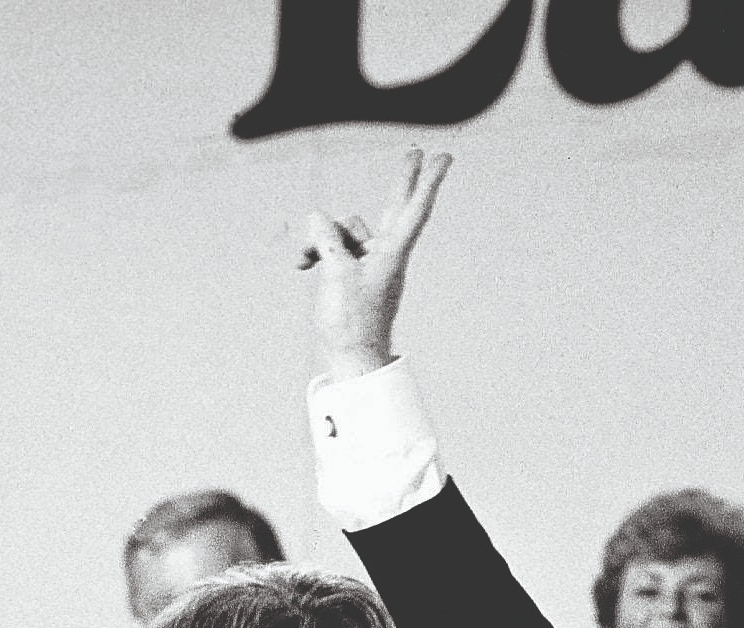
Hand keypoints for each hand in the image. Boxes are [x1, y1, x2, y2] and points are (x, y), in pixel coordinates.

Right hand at [301, 148, 452, 381]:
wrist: (351, 360)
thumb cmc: (350, 322)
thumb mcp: (336, 273)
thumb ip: (328, 238)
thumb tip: (318, 219)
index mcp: (393, 255)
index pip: (414, 209)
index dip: (427, 181)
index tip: (443, 158)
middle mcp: (385, 254)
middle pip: (393, 207)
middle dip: (401, 179)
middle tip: (416, 151)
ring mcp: (368, 263)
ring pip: (344, 229)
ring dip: (319, 238)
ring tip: (304, 263)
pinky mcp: (351, 272)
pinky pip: (331, 246)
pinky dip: (314, 250)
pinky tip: (300, 265)